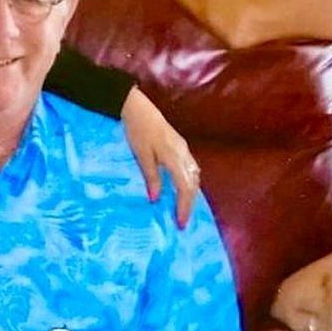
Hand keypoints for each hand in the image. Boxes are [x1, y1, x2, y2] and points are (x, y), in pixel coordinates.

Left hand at [121, 87, 198, 227]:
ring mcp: (183, 148)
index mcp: (174, 157)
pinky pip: (191, 168)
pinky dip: (189, 182)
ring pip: (195, 175)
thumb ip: (151, 177)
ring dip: (191, 193)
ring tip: (183, 209)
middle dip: (190, 204)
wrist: (137, 107)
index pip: (185, 188)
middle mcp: (184, 153)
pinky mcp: (180, 145)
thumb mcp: (141, 155)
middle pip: (194, 183)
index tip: (180, 223)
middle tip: (182, 221)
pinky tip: (182, 189)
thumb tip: (156, 199)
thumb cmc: (137, 130)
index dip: (184, 207)